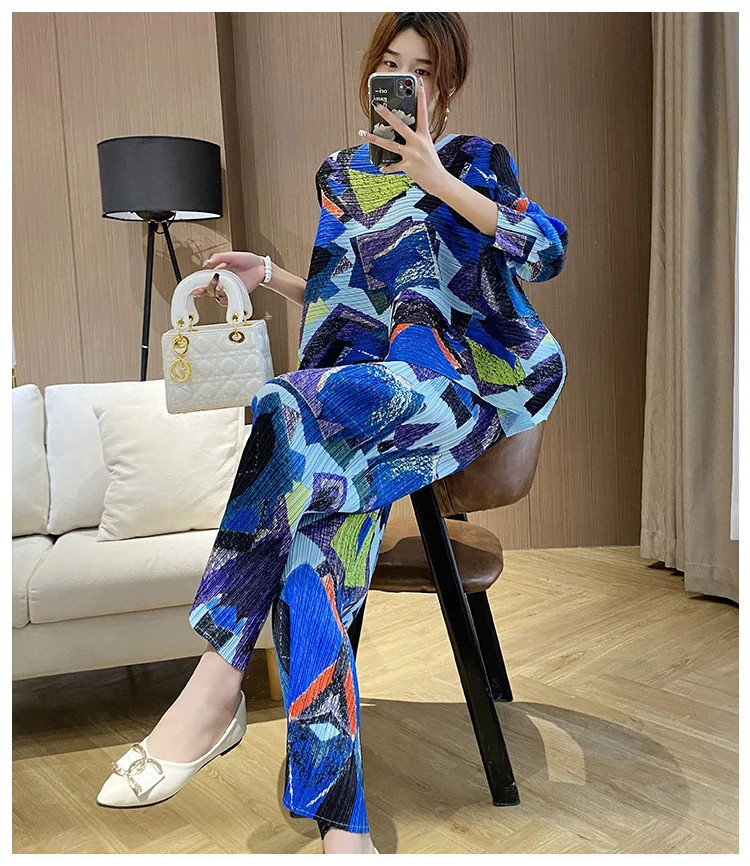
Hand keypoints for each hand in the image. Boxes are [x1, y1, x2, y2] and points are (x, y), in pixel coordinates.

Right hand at [191, 251, 265, 306]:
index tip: (194, 287)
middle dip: (206, 289)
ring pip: (217, 295)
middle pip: (209, 289)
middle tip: (210, 285)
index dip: (198, 284)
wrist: (261, 268)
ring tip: (222, 287)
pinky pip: (227, 301)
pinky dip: (224, 300)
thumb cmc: (247, 260)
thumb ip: (219, 258)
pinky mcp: (236, 294)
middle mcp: (222, 281)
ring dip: (216, 293)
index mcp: (218, 272)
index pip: (205, 279)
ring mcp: (229, 289)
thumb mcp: (232, 256)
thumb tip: (207, 262)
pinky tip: (226, 295)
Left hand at [359, 76, 447, 194]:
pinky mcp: (407, 166)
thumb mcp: (427, 145)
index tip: (420, 84)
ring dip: (375, 139)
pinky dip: (387, 167)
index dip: (422, 97)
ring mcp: (412, 154)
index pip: (423, 112)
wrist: (438, 181)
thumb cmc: (432, 163)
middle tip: (377, 105)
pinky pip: (393, 166)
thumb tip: (404, 130)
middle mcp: (418, 143)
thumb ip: (417, 136)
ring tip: (363, 134)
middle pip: (400, 126)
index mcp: (424, 135)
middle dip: (387, 115)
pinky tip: (381, 167)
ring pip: (390, 144)